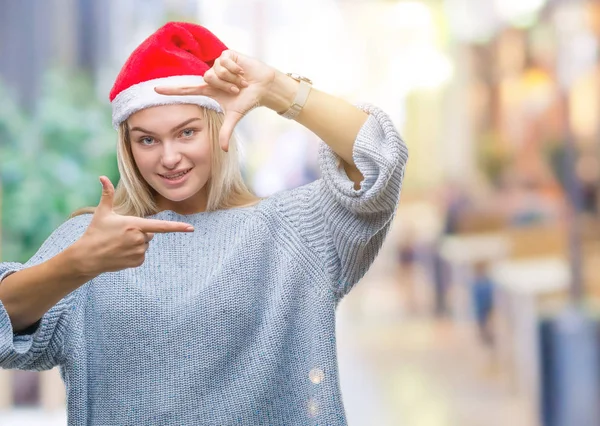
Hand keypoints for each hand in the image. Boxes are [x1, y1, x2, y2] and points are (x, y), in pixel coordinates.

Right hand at [74, 176, 194, 274]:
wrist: (87, 257)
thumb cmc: (95, 232)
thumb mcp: (102, 212)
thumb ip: (107, 194)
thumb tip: (102, 177)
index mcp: (135, 225)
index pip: (161, 226)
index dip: (177, 227)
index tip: (191, 228)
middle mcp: (139, 239)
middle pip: (150, 233)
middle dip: (140, 232)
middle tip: (122, 234)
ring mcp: (139, 252)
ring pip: (146, 244)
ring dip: (137, 243)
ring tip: (120, 244)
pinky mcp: (137, 262)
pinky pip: (142, 255)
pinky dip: (134, 254)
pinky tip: (121, 253)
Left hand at [154, 50, 276, 151]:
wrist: (263, 87)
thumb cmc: (247, 100)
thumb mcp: (234, 116)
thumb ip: (226, 132)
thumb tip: (223, 150)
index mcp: (208, 89)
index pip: (186, 89)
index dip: (171, 90)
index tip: (155, 89)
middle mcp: (210, 75)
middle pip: (206, 78)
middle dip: (225, 86)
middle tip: (237, 89)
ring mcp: (218, 64)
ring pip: (216, 70)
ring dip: (231, 78)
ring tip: (241, 80)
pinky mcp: (227, 54)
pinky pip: (224, 61)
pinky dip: (235, 69)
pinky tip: (242, 72)